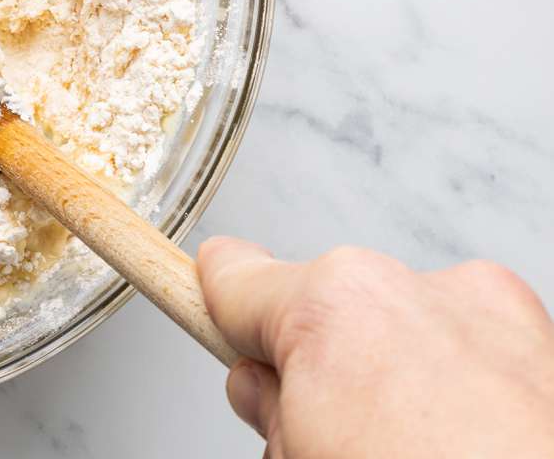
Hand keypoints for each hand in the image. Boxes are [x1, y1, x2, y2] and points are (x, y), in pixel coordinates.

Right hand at [199, 239, 553, 457]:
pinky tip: (463, 445)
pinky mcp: (544, 343)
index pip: (234, 277)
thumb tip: (270, 396)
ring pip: (404, 326)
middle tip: (330, 443)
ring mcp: (491, 312)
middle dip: (320, 368)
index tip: (199, 299)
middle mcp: (416, 288)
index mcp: (335, 307)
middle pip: (325, 312)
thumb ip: (271, 412)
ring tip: (411, 452)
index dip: (213, 307)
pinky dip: (461, 386)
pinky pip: (472, 346)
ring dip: (395, 377)